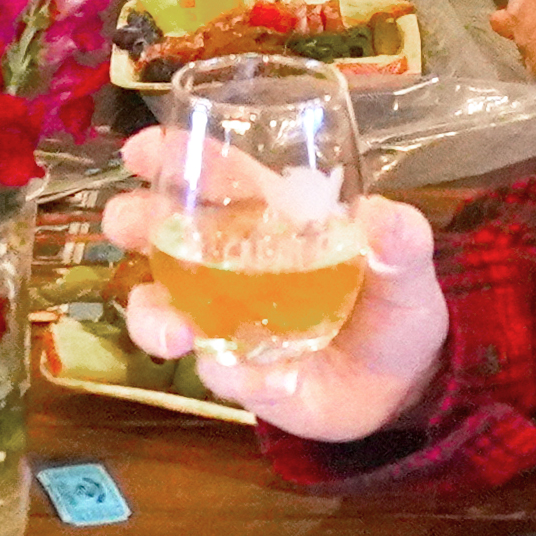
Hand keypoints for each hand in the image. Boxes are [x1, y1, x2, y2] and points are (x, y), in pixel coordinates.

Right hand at [95, 129, 447, 444]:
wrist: (404, 384)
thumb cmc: (393, 305)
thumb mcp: (408, 268)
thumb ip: (401, 241)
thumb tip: (382, 215)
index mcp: (271, 218)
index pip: (214, 175)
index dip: (172, 156)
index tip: (141, 151)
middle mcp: (231, 265)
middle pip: (161, 235)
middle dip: (135, 224)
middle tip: (127, 225)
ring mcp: (225, 321)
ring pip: (161, 310)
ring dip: (155, 318)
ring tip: (176, 334)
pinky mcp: (239, 375)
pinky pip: (218, 373)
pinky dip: (233, 375)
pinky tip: (268, 379)